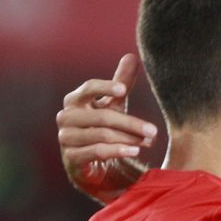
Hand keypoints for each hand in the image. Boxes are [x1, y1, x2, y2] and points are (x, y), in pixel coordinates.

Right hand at [57, 53, 159, 201]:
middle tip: (153, 130)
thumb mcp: (114, 105)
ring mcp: (66, 139)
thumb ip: (121, 82)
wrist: (94, 164)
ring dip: (128, 138)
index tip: (123, 90)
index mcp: (75, 100)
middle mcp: (66, 118)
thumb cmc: (104, 128)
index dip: (104, 87)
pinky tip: (134, 150)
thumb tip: (131, 56)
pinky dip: (117, 150)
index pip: (88, 88)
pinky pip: (96, 151)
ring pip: (102, 135)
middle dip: (131, 123)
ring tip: (148, 142)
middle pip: (102, 116)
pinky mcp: (72, 158)